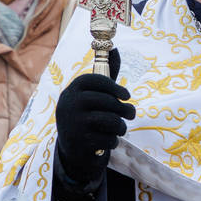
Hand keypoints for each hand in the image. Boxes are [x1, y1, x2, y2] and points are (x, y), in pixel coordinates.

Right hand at [55, 50, 134, 187]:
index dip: (115, 87)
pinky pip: (108, 139)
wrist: (72, 151)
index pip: (95, 80)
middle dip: (125, 109)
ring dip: (121, 126)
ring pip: (111, 121)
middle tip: (131, 114)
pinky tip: (109, 142)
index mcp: (72, 90)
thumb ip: (106, 74)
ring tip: (120, 128)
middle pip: (107, 102)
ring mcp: (72, 124)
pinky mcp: (79, 143)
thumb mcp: (94, 95)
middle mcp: (69, 105)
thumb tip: (116, 48)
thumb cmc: (88, 116)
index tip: (126, 96)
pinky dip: (113, 141)